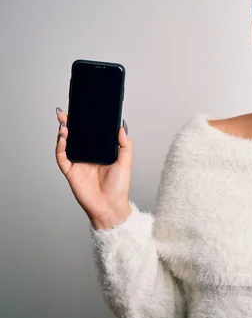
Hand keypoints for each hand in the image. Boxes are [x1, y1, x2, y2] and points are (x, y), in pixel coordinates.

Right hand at [55, 107, 132, 229]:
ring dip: (63, 133)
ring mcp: (78, 163)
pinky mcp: (70, 171)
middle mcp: (87, 155)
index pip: (90, 134)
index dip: (84, 123)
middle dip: (69, 124)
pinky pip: (62, 157)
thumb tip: (122, 126)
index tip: (82, 111)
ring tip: (64, 122)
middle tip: (65, 112)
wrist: (110, 206)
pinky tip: (63, 138)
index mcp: (100, 152)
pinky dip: (60, 147)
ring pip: (66, 144)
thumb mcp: (125, 162)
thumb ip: (125, 144)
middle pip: (75, 136)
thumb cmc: (119, 187)